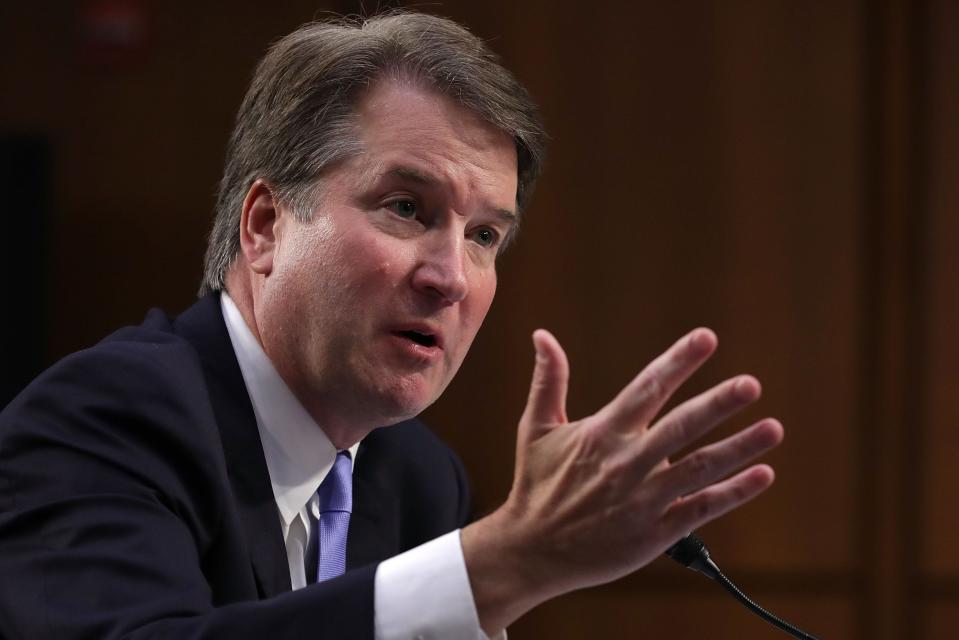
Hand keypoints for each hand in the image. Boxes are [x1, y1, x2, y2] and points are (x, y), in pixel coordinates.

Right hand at [461, 328, 783, 632]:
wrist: (532, 551)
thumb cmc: (536, 484)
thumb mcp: (536, 428)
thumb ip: (548, 380)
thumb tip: (542, 335)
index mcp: (603, 433)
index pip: (648, 388)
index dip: (679, 361)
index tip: (706, 338)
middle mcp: (627, 464)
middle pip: (681, 427)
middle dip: (718, 404)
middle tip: (751, 384)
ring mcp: (644, 500)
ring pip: (700, 469)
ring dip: (740, 448)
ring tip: (774, 428)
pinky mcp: (654, 533)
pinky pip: (701, 509)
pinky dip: (734, 493)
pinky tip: (763, 475)